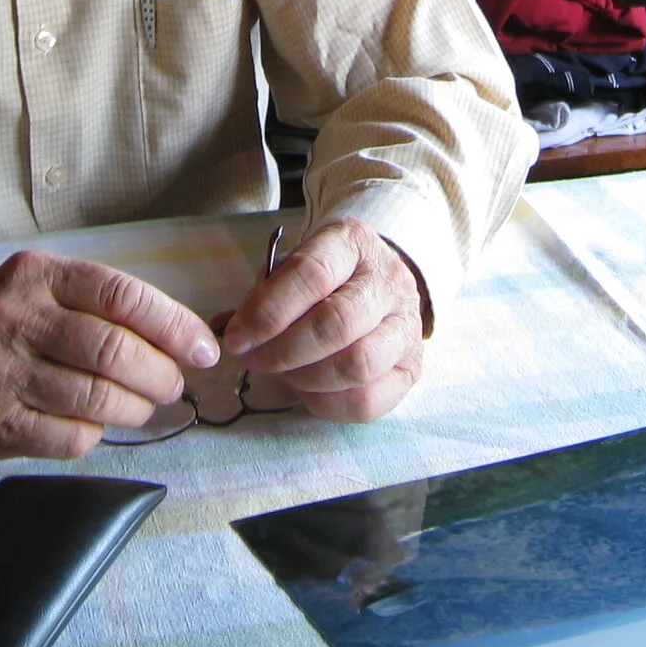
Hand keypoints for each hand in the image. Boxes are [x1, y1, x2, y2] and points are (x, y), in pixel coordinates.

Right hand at [0, 250, 219, 457]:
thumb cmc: (9, 319)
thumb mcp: (47, 287)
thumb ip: (106, 304)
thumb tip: (186, 337)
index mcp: (37, 275)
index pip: (120, 297)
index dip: (173, 325)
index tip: (203, 348)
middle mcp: (14, 319)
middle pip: (112, 351)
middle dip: (160, 374)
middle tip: (174, 384)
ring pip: (95, 399)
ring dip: (136, 408)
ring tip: (144, 405)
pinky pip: (69, 438)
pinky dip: (97, 433)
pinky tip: (97, 423)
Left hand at [219, 219, 425, 422]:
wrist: (377, 282)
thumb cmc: (324, 275)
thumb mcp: (293, 265)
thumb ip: (266, 292)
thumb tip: (233, 330)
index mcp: (354, 242)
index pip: (312, 275)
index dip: (268, 311)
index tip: (237, 336)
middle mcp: (389, 280)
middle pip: (337, 323)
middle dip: (284, 350)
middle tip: (255, 360)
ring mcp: (408, 326)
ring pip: (358, 365)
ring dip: (306, 378)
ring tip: (283, 374)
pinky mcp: (413, 367)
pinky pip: (369, 400)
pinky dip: (328, 403)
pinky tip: (308, 391)